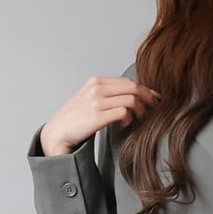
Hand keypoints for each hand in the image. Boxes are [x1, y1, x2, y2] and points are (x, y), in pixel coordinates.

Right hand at [39, 76, 160, 156]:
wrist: (58, 132)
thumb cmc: (75, 119)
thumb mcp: (90, 99)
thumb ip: (108, 94)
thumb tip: (132, 97)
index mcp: (96, 81)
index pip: (128, 81)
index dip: (145, 90)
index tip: (154, 98)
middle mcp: (96, 88)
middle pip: (133, 87)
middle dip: (148, 98)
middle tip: (154, 108)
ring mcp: (96, 101)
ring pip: (131, 99)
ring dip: (140, 110)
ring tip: (139, 118)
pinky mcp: (97, 116)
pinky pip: (123, 112)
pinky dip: (130, 118)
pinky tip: (127, 123)